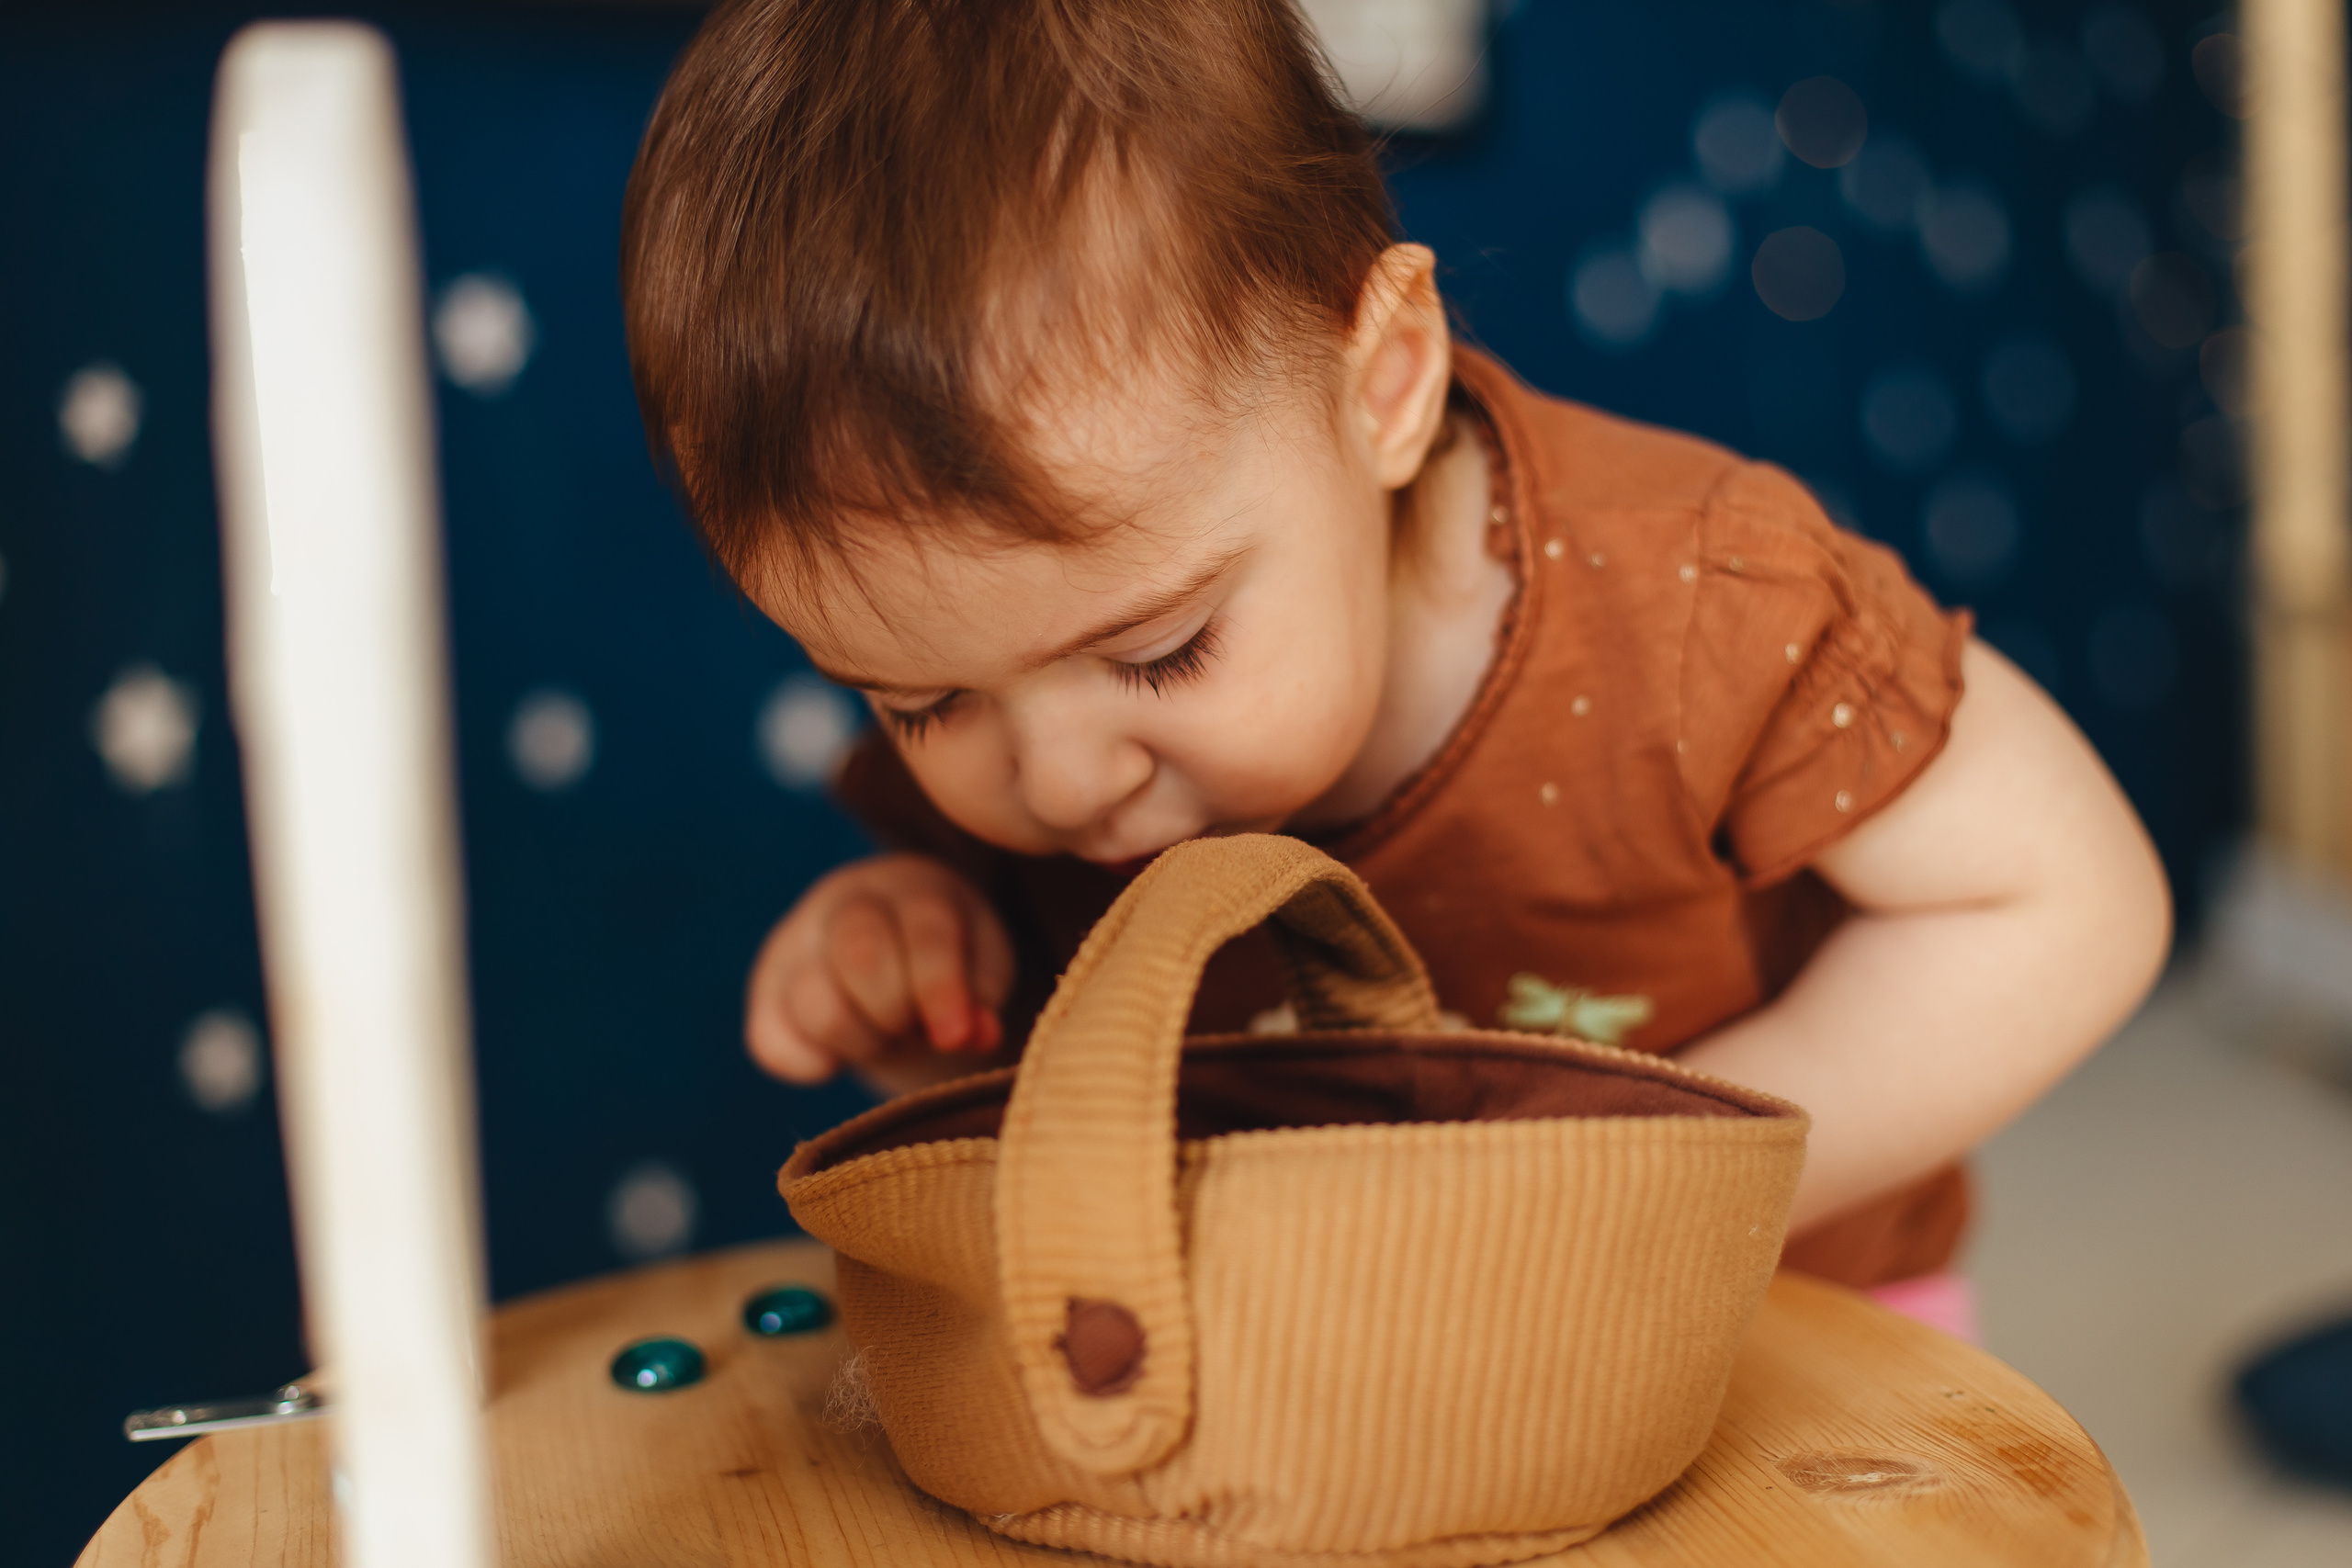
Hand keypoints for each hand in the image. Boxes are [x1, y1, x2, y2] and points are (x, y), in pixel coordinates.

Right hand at [745, 854, 1015, 1085]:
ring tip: (889, 1036)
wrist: (900, 962)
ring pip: (815, 1005)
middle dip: (897, 1013)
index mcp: (913, 886)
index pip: (923, 930)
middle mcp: (844, 901)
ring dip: (863, 1043)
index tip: (955, 1037)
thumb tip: (975, 1033)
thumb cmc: (954, 963)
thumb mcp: (984, 972)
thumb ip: (983, 998)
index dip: (939, 989)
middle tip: (918, 1030)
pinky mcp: (765, 991)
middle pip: (859, 956)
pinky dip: (814, 1065)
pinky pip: (773, 1043)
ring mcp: (795, 942)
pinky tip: (844, 1053)